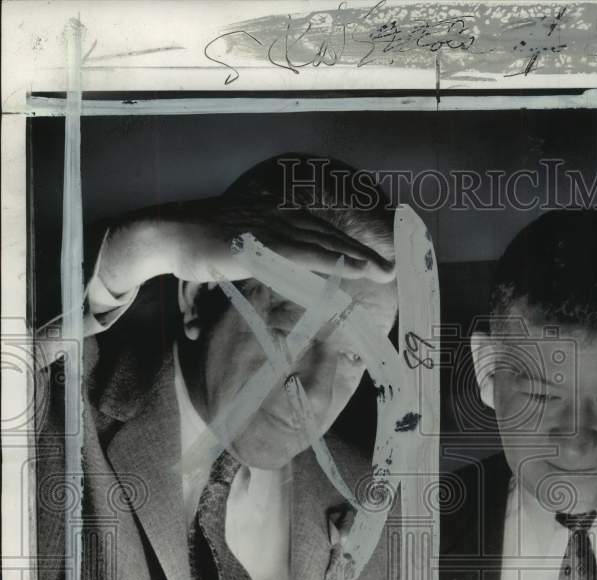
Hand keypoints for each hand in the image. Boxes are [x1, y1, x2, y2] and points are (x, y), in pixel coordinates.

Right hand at [95, 196, 394, 297]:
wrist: (163, 236)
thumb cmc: (193, 248)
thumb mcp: (228, 256)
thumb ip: (245, 271)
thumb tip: (234, 304)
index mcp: (271, 219)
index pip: (318, 231)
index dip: (347, 244)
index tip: (374, 257)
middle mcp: (275, 219)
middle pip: (329, 236)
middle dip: (363, 252)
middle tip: (394, 267)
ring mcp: (269, 229)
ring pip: (324, 244)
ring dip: (357, 258)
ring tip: (386, 272)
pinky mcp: (261, 245)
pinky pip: (306, 254)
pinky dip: (335, 261)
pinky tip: (358, 269)